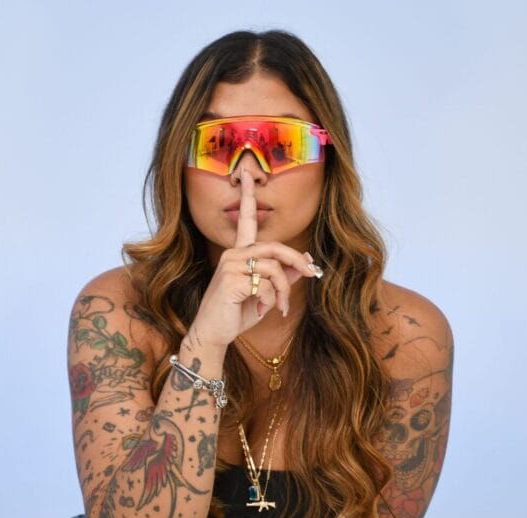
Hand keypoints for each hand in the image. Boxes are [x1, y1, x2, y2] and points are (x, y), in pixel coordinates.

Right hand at [187, 169, 322, 349]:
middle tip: (313, 275)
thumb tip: (306, 264)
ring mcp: (230, 265)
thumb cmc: (237, 313)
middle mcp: (233, 254)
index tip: (246, 174)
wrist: (214, 334)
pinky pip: (267, 285)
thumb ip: (284, 277)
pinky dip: (271, 300)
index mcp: (240, 253)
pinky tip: (262, 310)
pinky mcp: (231, 280)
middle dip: (298, 261)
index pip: (247, 220)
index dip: (248, 196)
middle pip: (276, 247)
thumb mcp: (267, 294)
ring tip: (278, 307)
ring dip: (284, 291)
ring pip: (274, 269)